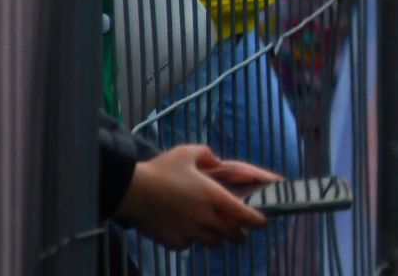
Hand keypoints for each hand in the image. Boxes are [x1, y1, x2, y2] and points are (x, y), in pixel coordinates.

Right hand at [113, 145, 270, 248]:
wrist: (132, 191)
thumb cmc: (162, 169)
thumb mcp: (189, 152)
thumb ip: (208, 155)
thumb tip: (216, 161)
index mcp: (214, 197)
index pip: (244, 215)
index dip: (257, 220)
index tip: (264, 221)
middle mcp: (206, 218)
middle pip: (232, 234)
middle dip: (240, 233)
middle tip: (243, 231)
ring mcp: (190, 233)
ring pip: (214, 242)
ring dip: (220, 238)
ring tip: (220, 232)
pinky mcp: (174, 243)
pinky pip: (190, 245)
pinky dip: (194, 240)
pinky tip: (190, 231)